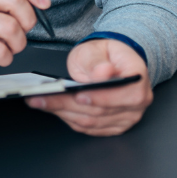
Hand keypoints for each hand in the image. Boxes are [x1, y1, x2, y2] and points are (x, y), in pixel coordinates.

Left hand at [25, 38, 151, 135]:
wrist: (107, 62)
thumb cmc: (103, 55)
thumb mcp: (96, 49)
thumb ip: (97, 61)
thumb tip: (103, 72)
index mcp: (137, 79)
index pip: (125, 95)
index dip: (100, 98)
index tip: (77, 95)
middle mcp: (136, 102)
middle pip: (102, 111)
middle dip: (68, 104)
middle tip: (41, 97)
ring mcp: (126, 117)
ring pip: (92, 122)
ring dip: (63, 113)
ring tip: (39, 102)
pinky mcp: (113, 126)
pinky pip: (89, 128)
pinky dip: (69, 119)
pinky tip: (52, 108)